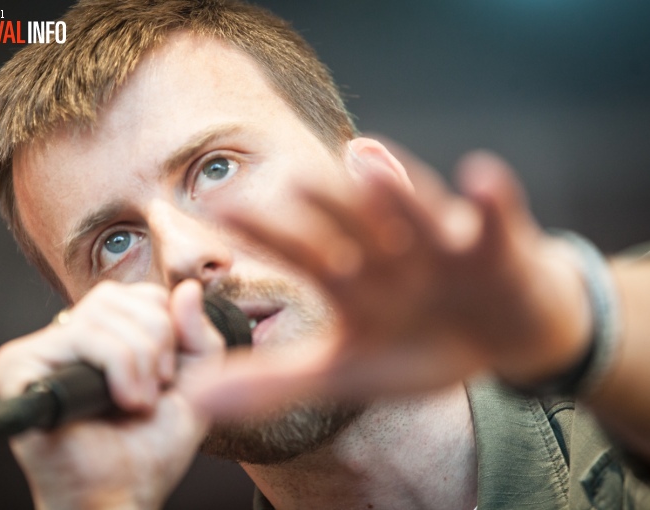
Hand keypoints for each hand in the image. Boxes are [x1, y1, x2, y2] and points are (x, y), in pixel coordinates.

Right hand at [0, 279, 223, 509]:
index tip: (168, 375)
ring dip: (138, 360)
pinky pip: (82, 336)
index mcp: (103, 337)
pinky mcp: (17, 366)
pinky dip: (117, 366)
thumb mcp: (195, 383)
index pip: (137, 293)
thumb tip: (188, 288)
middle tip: (155, 388)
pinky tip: (119, 402)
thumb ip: (198, 334)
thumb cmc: (149, 448)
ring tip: (137, 402)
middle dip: (155, 340)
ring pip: (102, 314)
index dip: (166, 325)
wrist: (122, 494)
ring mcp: (39, 350)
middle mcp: (66, 338)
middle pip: (117, 296)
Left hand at [193, 139, 590, 417]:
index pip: (301, 251)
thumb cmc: (416, 344)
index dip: (263, 231)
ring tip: (366, 161)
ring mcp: (441, 245)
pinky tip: (480, 177)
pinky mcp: (496, 246)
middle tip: (286, 179)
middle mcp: (388, 251)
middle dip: (323, 204)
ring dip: (394, 192)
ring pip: (415, 214)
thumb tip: (194, 400)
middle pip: (353, 223)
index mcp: (351, 279)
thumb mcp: (346, 369)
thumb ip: (274, 380)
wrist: (501, 335)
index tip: (217, 208)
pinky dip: (490, 203)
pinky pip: (493, 222)